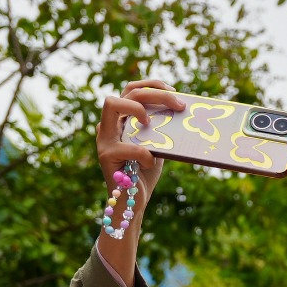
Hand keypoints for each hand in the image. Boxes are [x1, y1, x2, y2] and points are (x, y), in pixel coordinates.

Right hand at [95, 78, 183, 197]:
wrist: (133, 202)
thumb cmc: (145, 173)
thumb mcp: (157, 145)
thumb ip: (160, 129)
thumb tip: (183, 112)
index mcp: (121, 120)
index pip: (132, 88)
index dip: (153, 84)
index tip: (174, 92)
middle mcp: (109, 124)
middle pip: (128, 91)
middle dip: (157, 93)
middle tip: (179, 105)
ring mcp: (104, 139)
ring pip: (112, 103)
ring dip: (137, 108)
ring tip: (152, 122)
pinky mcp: (105, 156)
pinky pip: (128, 147)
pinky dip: (145, 154)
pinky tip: (152, 164)